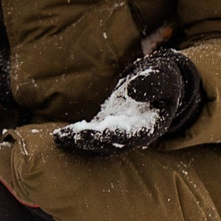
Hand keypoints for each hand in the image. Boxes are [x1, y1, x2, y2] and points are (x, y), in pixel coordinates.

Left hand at [54, 48, 200, 155]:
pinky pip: (89, 135)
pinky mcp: (105, 127)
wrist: (156, 83)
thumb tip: (132, 91)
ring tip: (60, 139)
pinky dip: (73, 137)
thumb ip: (151, 83)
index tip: (107, 133)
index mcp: (151, 126)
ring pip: (97, 144)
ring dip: (79, 143)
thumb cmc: (162, 79)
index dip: (121, 135)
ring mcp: (117, 133)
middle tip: (78, 136)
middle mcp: (133, 135)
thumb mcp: (163, 77)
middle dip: (95, 141)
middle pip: (113, 143)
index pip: (136, 135)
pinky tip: (58, 136)